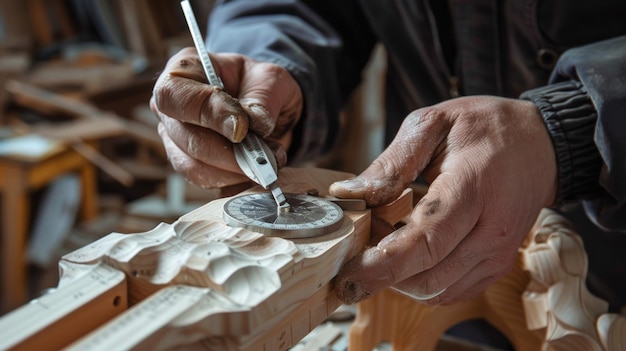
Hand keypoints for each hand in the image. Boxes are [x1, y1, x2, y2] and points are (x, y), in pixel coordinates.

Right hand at [150, 47, 302, 187]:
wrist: (271, 108)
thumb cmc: (262, 84)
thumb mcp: (270, 79)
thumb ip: (262, 98)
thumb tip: (253, 124)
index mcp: (183, 72)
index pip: (175, 95)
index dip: (207, 114)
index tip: (242, 129)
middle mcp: (172, 108)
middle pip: (185, 138)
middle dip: (229, 153)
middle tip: (265, 156)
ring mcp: (176, 140)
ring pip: (193, 166)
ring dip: (234, 171)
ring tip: (267, 162)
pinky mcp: (191, 166)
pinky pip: (207, 182)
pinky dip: (235, 181)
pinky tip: (257, 172)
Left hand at [331, 96, 557, 304]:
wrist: (541, 145)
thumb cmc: (485, 129)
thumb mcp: (433, 124)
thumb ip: (391, 163)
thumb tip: (348, 194)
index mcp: (471, 189)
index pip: (424, 243)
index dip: (382, 265)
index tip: (348, 274)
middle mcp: (490, 232)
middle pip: (425, 278)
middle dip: (383, 273)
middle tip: (361, 245)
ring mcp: (496, 255)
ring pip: (435, 292)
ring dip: (399, 278)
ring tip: (386, 242)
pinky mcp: (495, 267)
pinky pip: (449, 292)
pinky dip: (420, 282)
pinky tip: (409, 254)